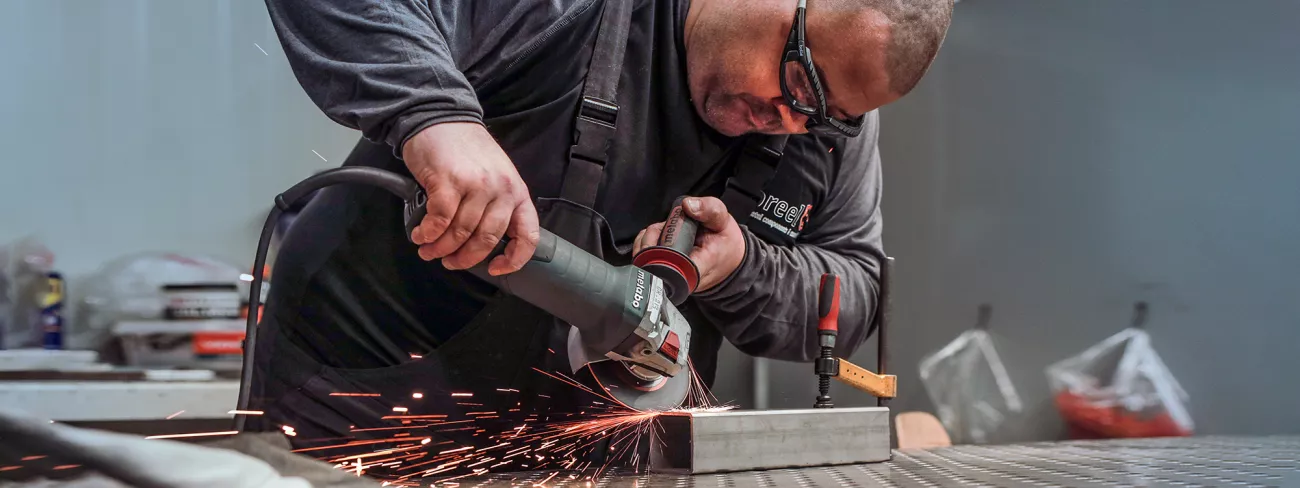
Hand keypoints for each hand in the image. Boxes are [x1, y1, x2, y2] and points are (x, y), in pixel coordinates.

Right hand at [403, 122, 539, 275]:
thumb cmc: (466, 149)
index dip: (514, 259)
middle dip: (465, 258)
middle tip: (449, 262)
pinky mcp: (449, 180)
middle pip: (486, 239)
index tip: (496, 268)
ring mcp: (476, 184)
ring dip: (441, 247)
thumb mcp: (496, 176)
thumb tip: (483, 244)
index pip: (528, 234)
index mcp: (517, 191)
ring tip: (429, 250)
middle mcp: (501, 189)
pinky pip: (439, 219)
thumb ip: (497, 206)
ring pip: (461, 232)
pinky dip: (428, 233)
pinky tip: (421, 234)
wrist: (441, 117)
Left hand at [633, 197, 744, 292]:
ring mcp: (669, 280)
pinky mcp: (663, 276)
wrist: (729, 260)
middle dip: (652, 237)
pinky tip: (661, 238)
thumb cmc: (725, 244)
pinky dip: (648, 244)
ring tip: (667, 231)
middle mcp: (679, 280)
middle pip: (649, 261)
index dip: (657, 245)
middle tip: (667, 225)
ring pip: (643, 261)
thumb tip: (687, 205)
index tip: (665, 228)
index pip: (665, 265)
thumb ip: (709, 209)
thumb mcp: (724, 222)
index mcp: (695, 269)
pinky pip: (644, 260)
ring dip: (649, 240)